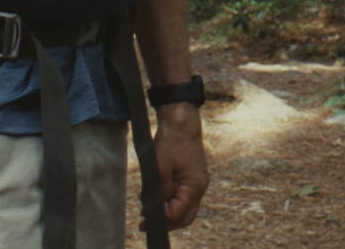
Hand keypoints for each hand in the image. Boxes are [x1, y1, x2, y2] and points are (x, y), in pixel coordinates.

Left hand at [148, 104, 208, 228]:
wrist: (181, 122)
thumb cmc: (171, 142)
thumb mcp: (160, 168)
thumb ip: (160, 192)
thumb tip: (156, 209)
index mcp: (195, 185)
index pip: (178, 214)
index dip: (162, 219)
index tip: (143, 219)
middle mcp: (200, 186)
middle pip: (185, 217)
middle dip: (167, 222)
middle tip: (145, 223)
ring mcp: (198, 182)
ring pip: (186, 209)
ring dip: (169, 214)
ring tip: (148, 212)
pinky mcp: (193, 178)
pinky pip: (185, 198)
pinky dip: (173, 204)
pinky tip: (158, 201)